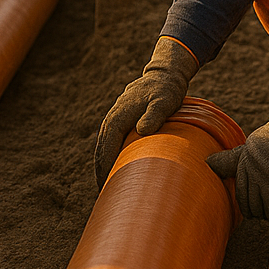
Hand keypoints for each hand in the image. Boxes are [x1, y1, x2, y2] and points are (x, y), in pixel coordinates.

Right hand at [94, 36, 198, 184]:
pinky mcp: (121, 119)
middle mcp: (112, 118)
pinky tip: (115, 165)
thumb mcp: (164, 102)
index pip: (106, 148)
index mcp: (118, 118)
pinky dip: (109, 154)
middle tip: (105, 193)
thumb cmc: (166, 90)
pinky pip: (110, 140)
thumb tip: (142, 130)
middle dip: (101, 171)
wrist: (165, 74)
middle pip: (101, 149)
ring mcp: (115, 117)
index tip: (106, 187)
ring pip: (104, 145)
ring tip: (107, 185)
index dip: (105, 168)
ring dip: (103, 164)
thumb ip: (154, 115)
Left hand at [206, 99, 268, 219]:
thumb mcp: (254, 143)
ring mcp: (262, 176)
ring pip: (257, 205)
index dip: (241, 199)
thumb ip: (237, 156)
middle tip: (255, 215)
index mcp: (244, 156)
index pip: (237, 184)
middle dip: (249, 210)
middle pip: (244, 198)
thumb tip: (209, 162)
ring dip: (262, 213)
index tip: (244, 208)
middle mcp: (249, 166)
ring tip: (267, 215)